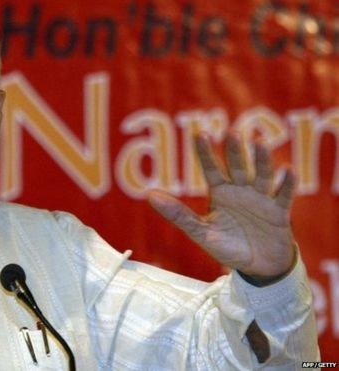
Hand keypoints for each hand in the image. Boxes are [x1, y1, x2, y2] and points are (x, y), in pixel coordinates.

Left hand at [147, 131, 295, 282]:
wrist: (257, 268)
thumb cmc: (228, 247)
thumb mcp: (200, 232)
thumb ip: (178, 214)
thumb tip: (150, 195)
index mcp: (220, 194)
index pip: (211, 169)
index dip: (205, 153)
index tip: (199, 134)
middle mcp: (241, 191)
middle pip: (237, 168)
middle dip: (235, 151)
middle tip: (231, 133)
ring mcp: (261, 199)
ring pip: (261, 176)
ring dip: (261, 160)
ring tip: (259, 142)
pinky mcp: (279, 212)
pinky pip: (283, 195)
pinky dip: (285, 184)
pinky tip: (286, 171)